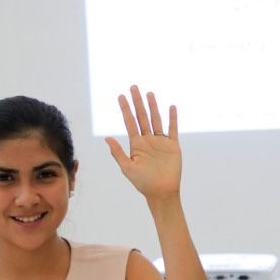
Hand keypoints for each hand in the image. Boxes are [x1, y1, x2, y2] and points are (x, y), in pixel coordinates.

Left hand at [105, 85, 181, 200]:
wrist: (161, 192)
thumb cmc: (143, 183)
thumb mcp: (127, 167)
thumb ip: (118, 153)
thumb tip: (107, 138)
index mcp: (136, 144)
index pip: (129, 122)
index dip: (125, 109)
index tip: (120, 96)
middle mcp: (147, 140)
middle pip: (141, 116)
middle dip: (137, 102)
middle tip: (133, 87)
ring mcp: (160, 142)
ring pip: (155, 119)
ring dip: (153, 106)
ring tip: (149, 93)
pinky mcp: (172, 146)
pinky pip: (172, 129)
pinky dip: (172, 118)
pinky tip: (171, 107)